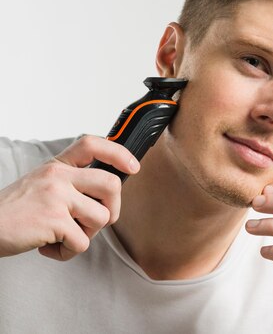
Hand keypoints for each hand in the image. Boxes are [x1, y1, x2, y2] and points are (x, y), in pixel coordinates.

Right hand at [0, 135, 138, 260]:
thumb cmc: (14, 211)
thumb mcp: (42, 184)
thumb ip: (70, 182)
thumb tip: (107, 192)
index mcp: (57, 166)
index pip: (92, 144)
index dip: (118, 153)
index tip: (133, 166)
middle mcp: (58, 176)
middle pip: (112, 184)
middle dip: (113, 209)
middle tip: (95, 221)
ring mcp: (56, 197)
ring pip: (102, 217)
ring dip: (86, 234)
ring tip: (62, 235)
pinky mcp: (53, 220)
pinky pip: (81, 242)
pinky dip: (67, 252)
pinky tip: (48, 246)